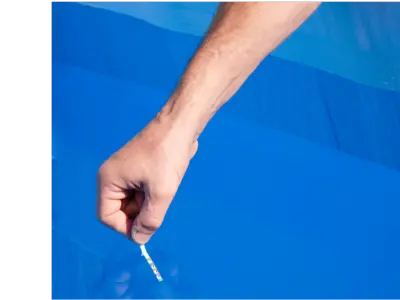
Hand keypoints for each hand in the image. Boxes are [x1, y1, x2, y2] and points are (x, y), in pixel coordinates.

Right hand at [97, 116, 197, 243]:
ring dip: (148, 204)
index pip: (107, 216)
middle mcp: (112, 177)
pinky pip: (140, 192)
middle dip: (139, 213)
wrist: (179, 126)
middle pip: (120, 210)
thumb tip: (140, 239)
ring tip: (163, 189)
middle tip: (159, 204)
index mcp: (108, 180)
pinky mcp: (137, 169)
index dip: (125, 227)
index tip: (147, 228)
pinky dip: (152, 194)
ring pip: (133, 202)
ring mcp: (125, 172)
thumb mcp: (161, 193)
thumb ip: (150, 220)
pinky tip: (164, 183)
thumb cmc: (167, 156)